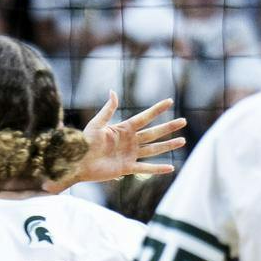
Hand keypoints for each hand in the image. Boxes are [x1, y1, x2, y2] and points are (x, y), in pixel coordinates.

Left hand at [60, 92, 185, 189]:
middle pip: (154, 133)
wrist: (76, 161)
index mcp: (123, 129)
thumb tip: (113, 92)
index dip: (157, 110)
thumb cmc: (84, 142)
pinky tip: (171, 167)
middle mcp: (129, 141)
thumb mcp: (96, 124)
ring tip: (183, 140)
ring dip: (168, 145)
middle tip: (184, 121)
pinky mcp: (126, 167)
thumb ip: (107, 110)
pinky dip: (158, 169)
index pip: (144, 117)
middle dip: (169, 127)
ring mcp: (129, 154)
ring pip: (154, 149)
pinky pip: (145, 168)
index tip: (170, 101)